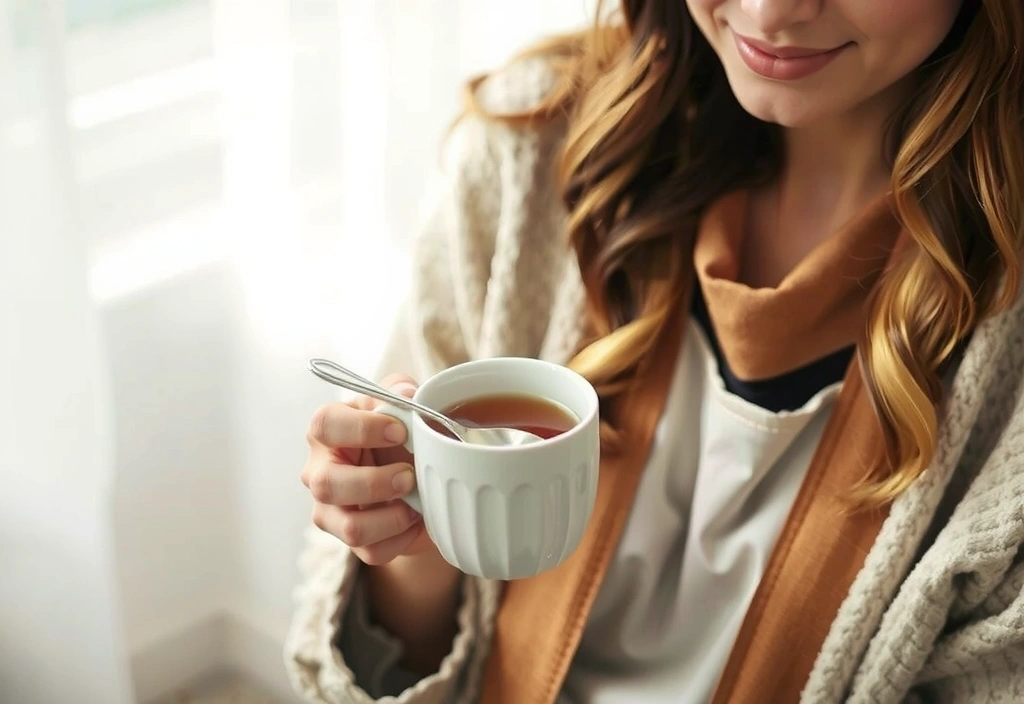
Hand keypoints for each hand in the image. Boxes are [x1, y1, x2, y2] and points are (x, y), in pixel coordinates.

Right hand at [301, 374, 436, 563]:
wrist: (412, 475)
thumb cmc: (398, 432)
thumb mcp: (400, 404)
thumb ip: (401, 391)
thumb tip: (406, 396)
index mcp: (328, 429)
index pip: (325, 425)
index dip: (363, 429)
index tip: (401, 431)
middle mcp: (319, 470)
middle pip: (326, 485)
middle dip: (374, 483)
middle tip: (409, 476)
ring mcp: (329, 510)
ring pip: (350, 527)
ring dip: (391, 518)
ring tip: (416, 504)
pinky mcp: (349, 540)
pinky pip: (372, 551)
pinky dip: (401, 539)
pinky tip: (416, 519)